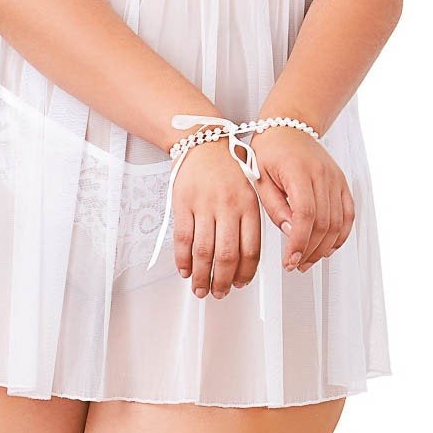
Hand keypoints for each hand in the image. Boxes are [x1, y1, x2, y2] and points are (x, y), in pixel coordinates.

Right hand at [171, 135, 263, 299]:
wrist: (203, 140)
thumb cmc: (227, 166)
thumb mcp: (250, 190)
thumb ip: (250, 220)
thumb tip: (245, 259)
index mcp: (249, 205)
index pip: (251, 249)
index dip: (244, 273)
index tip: (239, 284)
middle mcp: (228, 206)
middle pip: (226, 255)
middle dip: (222, 281)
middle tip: (218, 293)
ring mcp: (204, 204)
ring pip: (203, 251)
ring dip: (202, 276)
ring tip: (200, 288)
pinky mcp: (183, 202)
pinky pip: (182, 238)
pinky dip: (182, 260)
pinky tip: (184, 270)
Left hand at [249, 127, 354, 270]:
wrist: (288, 125)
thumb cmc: (270, 149)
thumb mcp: (259, 176)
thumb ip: (274, 206)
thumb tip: (291, 231)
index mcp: (298, 171)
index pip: (305, 214)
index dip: (299, 241)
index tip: (290, 259)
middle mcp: (322, 174)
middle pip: (323, 222)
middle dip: (310, 250)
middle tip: (295, 264)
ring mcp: (335, 178)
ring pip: (338, 222)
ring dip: (324, 247)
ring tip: (308, 259)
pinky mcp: (341, 182)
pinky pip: (348, 213)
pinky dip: (341, 234)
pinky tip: (329, 247)